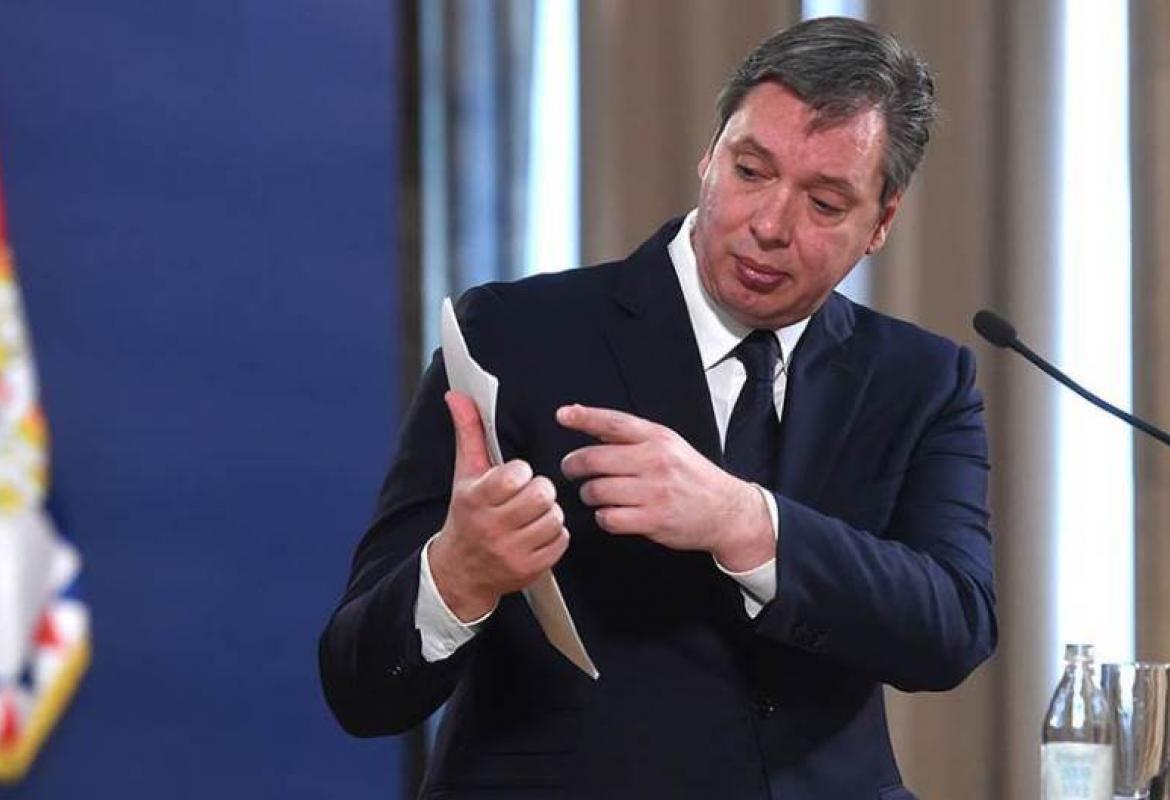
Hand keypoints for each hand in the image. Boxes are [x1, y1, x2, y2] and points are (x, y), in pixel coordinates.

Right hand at [428, 391, 569, 621]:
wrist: (460, 571)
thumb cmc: (467, 515)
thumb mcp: (465, 474)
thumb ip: (468, 432)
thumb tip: (458, 395)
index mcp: (475, 500)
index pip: (515, 476)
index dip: (521, 472)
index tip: (514, 478)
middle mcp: (492, 527)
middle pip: (542, 496)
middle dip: (540, 491)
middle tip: (529, 495)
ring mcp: (511, 552)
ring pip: (554, 518)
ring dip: (549, 513)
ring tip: (533, 515)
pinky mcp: (529, 569)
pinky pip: (561, 541)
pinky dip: (555, 535)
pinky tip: (537, 533)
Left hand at [557, 404, 772, 570]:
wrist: (726, 510)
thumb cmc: (693, 477)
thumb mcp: (670, 445)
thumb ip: (633, 437)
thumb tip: (591, 425)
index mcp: (658, 438)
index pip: (614, 423)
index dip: (584, 417)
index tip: (563, 414)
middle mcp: (655, 461)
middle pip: (595, 459)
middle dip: (573, 466)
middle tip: (571, 470)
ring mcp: (654, 491)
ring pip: (597, 490)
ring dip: (588, 494)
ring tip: (595, 494)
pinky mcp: (654, 519)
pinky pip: (609, 518)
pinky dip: (603, 517)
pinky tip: (611, 514)